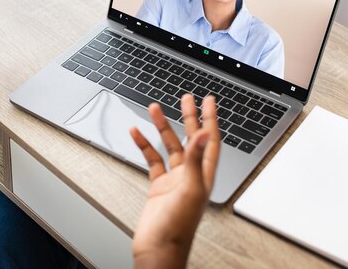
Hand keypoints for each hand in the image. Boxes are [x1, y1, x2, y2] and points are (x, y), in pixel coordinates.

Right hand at [130, 94, 219, 268]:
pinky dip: (144, 146)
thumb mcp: (189, 190)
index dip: (210, 118)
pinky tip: (137, 134)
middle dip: (189, 117)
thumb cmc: (177, 228)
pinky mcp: (158, 186)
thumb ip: (196, 161)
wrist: (157, 250)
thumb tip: (203, 134)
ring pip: (169, 147)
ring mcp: (174, 180)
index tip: (209, 100)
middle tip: (187, 98)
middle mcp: (191, 174)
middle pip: (191, 138)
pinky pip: (151, 160)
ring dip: (162, 127)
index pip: (210, 140)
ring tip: (154, 108)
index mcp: (204, 175)